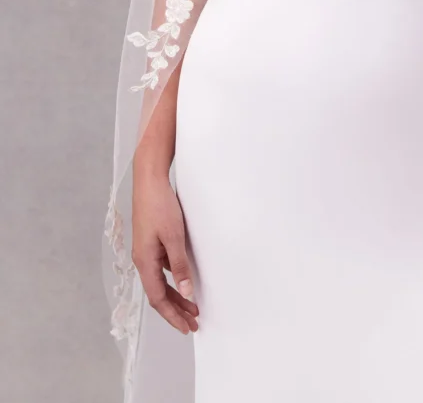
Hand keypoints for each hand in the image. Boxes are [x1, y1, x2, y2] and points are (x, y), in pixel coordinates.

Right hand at [132, 173, 198, 333]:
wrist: (149, 180)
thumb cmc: (160, 205)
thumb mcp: (174, 237)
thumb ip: (180, 266)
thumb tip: (187, 293)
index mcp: (145, 262)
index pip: (158, 299)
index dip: (173, 316)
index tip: (187, 327)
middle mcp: (142, 260)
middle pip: (158, 294)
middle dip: (175, 311)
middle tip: (193, 323)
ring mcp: (145, 251)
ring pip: (160, 283)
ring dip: (176, 296)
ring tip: (192, 307)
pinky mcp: (150, 242)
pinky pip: (161, 270)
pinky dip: (173, 280)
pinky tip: (184, 282)